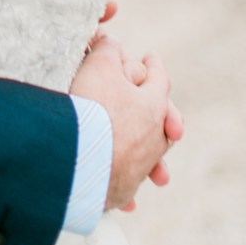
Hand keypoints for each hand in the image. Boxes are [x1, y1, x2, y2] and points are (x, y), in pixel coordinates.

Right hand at [70, 35, 182, 212]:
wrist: (77, 160)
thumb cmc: (92, 107)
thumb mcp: (100, 65)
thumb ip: (109, 50)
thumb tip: (111, 41)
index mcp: (154, 105)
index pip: (158, 78)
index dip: (153, 65)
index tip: (150, 58)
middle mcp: (153, 138)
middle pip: (159, 123)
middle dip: (162, 119)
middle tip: (167, 123)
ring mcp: (139, 166)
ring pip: (147, 156)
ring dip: (148, 157)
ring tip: (153, 169)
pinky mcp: (121, 189)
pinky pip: (126, 182)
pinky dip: (124, 180)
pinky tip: (128, 203)